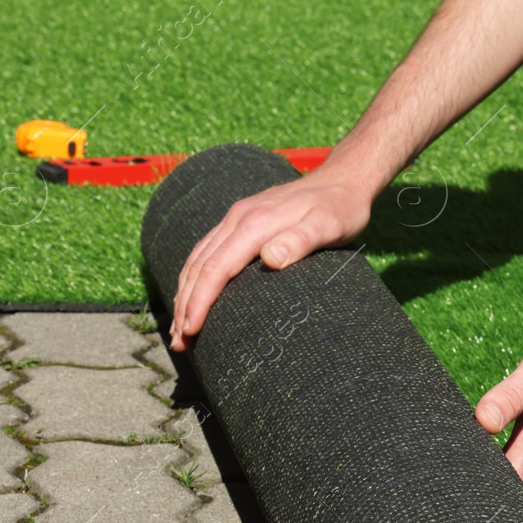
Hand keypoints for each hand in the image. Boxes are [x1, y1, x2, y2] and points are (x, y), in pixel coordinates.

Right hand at [170, 172, 368, 350]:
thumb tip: (271, 259)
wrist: (342, 179)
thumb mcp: (329, 226)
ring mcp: (237, 217)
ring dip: (185, 293)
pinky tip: (193, 294)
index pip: (216, 268)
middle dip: (185, 305)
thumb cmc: (340, 209)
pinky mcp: (241, 220)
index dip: (200, 301)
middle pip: (199, 266)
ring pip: (198, 258)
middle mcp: (238, 218)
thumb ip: (300, 241)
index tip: (191, 330)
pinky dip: (195, 276)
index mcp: (254, 224)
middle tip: (180, 343)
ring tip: (180, 328)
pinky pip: (208, 250)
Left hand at [475, 319, 522, 492]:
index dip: (476, 486)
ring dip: (504, 478)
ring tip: (479, 461)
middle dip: (486, 485)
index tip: (458, 474)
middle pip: (510, 493)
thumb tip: (481, 423)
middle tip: (460, 467)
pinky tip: (509, 450)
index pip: (499, 490)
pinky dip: (521, 469)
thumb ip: (507, 399)